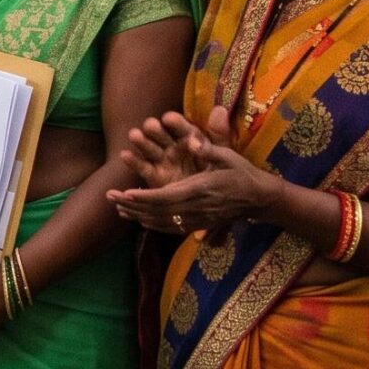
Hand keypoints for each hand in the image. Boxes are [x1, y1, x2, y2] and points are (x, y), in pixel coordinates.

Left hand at [108, 107, 283, 235]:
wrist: (259, 198)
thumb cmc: (241, 172)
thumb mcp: (227, 156)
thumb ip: (208, 149)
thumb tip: (190, 140)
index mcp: (200, 189)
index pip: (166, 196)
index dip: (143, 197)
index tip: (124, 193)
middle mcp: (196, 208)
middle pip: (158, 211)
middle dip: (132, 205)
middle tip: (109, 197)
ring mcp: (198, 220)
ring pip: (162, 222)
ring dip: (138, 216)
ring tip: (118, 209)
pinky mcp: (199, 225)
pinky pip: (171, 229)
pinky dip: (153, 225)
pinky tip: (139, 220)